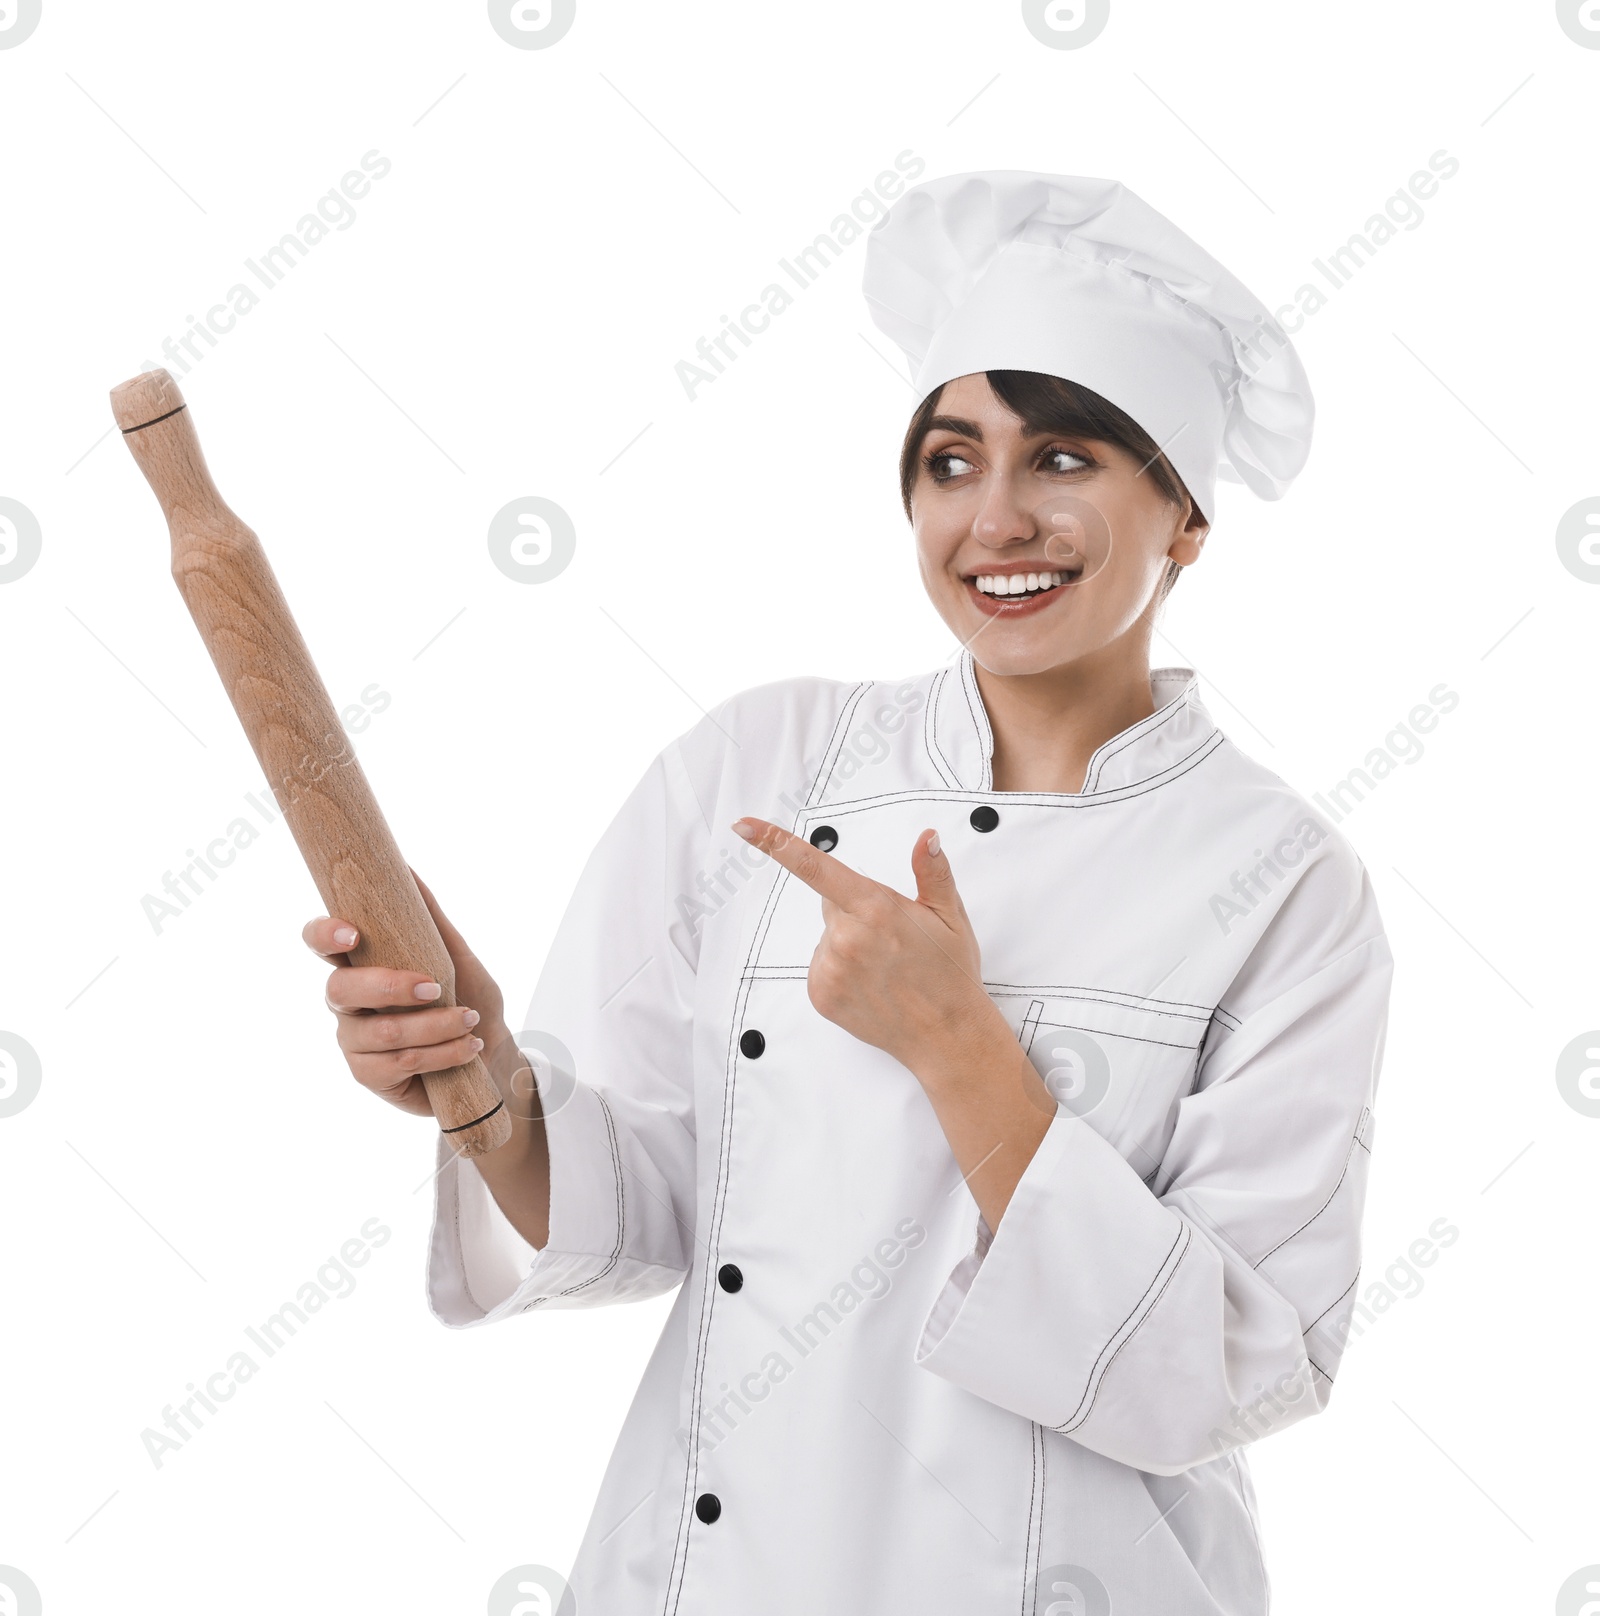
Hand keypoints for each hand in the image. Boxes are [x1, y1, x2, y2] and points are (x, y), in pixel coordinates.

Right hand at [301, 868, 510, 1117]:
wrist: (491, 1053)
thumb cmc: (468, 997)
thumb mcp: (456, 955)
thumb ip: (429, 918)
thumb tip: (407, 869)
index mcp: (360, 962)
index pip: (320, 942)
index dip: (323, 935)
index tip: (353, 935)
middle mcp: (347, 1001)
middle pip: (340, 989)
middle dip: (390, 987)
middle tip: (434, 986)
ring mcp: (353, 1040)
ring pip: (381, 1031)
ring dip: (434, 1025)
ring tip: (469, 1019)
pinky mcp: (367, 1074)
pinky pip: (399, 1062)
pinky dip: (441, 1052)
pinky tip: (467, 1046)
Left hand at [730, 817, 997, 1074]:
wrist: (947, 1036)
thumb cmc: (950, 975)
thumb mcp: (950, 916)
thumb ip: (932, 872)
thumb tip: (926, 837)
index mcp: (875, 908)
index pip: (814, 866)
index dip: (774, 842)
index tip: (745, 825)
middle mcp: (846, 937)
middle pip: (832, 903)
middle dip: (856, 910)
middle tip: (893, 937)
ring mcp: (830, 969)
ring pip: (829, 937)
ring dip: (849, 943)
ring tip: (886, 967)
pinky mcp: (821, 995)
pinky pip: (822, 966)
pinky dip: (841, 970)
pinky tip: (871, 984)